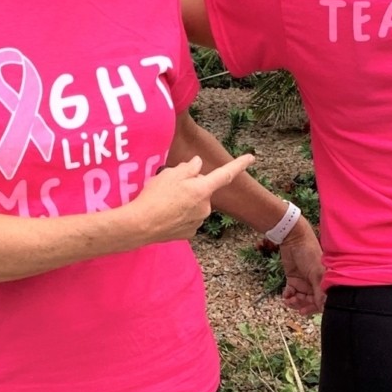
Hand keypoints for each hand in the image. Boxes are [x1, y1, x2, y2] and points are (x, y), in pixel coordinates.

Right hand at [132, 153, 255, 242]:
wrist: (140, 225)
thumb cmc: (154, 197)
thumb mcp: (169, 174)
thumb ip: (188, 167)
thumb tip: (197, 164)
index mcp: (202, 189)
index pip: (225, 174)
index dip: (239, 164)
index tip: (251, 157)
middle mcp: (205, 206)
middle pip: (203, 189)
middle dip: (192, 186)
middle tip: (170, 186)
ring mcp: (198, 221)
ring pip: (195, 204)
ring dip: (185, 201)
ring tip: (164, 202)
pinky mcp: (189, 233)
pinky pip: (188, 218)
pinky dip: (180, 215)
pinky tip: (166, 214)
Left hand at [279, 219, 325, 313]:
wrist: (293, 238)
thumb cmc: (309, 253)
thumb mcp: (315, 273)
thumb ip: (319, 291)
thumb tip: (324, 308)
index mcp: (324, 282)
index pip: (322, 300)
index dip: (314, 307)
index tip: (305, 311)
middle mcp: (315, 284)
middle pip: (310, 302)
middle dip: (302, 305)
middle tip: (294, 304)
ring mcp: (304, 282)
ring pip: (299, 299)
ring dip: (294, 302)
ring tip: (288, 299)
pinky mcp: (293, 279)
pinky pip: (291, 293)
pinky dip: (288, 296)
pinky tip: (286, 294)